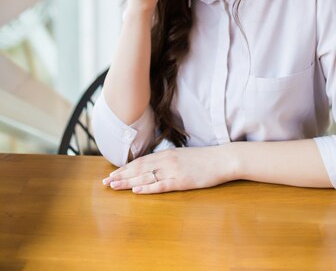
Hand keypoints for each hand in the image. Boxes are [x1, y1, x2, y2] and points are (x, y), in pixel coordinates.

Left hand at [102, 146, 232, 193]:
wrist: (221, 159)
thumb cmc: (203, 159)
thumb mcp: (182, 156)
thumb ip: (168, 160)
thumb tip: (154, 165)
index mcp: (167, 154)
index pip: (141, 161)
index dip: (126, 168)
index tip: (112, 174)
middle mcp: (167, 160)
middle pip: (139, 169)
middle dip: (121, 175)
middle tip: (106, 182)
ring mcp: (173, 170)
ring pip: (146, 176)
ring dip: (128, 182)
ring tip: (114, 186)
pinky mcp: (181, 181)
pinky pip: (161, 185)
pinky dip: (147, 188)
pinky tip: (136, 190)